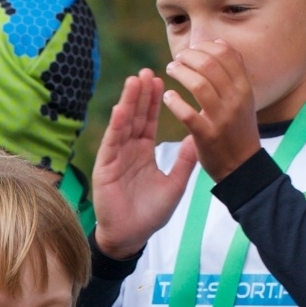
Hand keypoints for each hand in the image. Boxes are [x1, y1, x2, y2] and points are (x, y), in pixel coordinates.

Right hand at [91, 70, 199, 258]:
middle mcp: (128, 150)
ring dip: (128, 103)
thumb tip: (200, 136)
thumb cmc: (151, 213)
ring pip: (122, 124)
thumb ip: (185, 160)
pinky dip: (116, 126)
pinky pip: (111, 143)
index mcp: (143, 152)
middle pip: (135, 117)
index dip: (153, 101)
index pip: (149, 121)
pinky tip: (121, 109)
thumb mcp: (175, 184)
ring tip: (134, 81)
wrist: (131, 236)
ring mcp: (115, 157)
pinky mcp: (105, 168)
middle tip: (147, 71)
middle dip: (141, 94)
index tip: (159, 79)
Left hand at [163, 41, 259, 180]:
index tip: (193, 49)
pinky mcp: (207, 135)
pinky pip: (187, 113)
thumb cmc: (237, 129)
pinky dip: (174, 102)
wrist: (242, 166)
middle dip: (189, 56)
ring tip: (171, 70)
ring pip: (198, 84)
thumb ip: (233, 72)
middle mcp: (236, 99)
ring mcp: (222, 117)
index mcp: (245, 88)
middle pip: (210, 64)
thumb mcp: (243, 98)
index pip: (226, 54)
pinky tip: (168, 97)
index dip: (206, 46)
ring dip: (180, 72)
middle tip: (177, 59)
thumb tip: (220, 43)